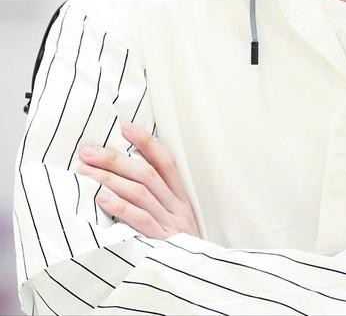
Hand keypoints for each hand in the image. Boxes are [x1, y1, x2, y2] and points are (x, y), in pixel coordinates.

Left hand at [76, 122, 198, 238]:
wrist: (198, 280)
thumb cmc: (180, 248)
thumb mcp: (175, 219)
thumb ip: (158, 199)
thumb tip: (125, 176)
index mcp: (180, 197)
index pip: (166, 161)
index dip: (146, 141)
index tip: (124, 127)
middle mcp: (177, 207)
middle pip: (146, 174)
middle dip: (115, 159)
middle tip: (88, 151)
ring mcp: (170, 224)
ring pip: (141, 192)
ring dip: (110, 179)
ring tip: (85, 172)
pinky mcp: (161, 243)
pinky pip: (140, 220)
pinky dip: (121, 207)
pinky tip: (101, 198)